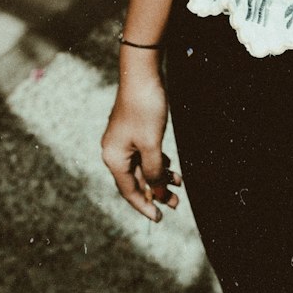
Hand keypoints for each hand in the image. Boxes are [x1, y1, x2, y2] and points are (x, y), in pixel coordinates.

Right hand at [101, 57, 181, 223]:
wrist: (143, 74)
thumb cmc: (145, 108)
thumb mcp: (152, 145)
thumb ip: (153, 172)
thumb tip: (157, 193)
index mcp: (113, 158)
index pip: (129, 191)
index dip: (145, 206)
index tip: (160, 218)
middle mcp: (115, 152)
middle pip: (137, 180)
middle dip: (157, 192)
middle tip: (176, 204)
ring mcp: (124, 141)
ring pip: (143, 167)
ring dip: (160, 177)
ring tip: (179, 185)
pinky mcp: (133, 131)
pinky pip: (145, 154)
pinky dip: (158, 162)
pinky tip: (171, 167)